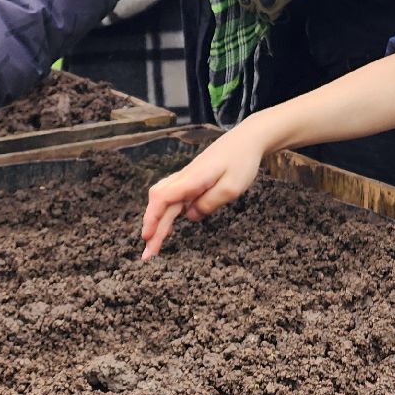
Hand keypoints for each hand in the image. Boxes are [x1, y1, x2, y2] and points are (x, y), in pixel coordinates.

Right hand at [139, 121, 275, 260]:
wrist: (247, 139)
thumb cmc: (242, 161)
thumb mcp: (231, 188)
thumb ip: (209, 203)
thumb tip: (190, 216)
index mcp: (192, 179)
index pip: (163, 199)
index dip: (152, 220)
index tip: (147, 238)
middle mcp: (184, 178)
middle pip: (160, 203)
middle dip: (152, 228)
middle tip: (148, 254)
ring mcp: (187, 178)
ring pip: (164, 199)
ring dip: (157, 221)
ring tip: (156, 242)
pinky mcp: (192, 179)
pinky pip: (173, 196)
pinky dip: (167, 211)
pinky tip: (171, 223)